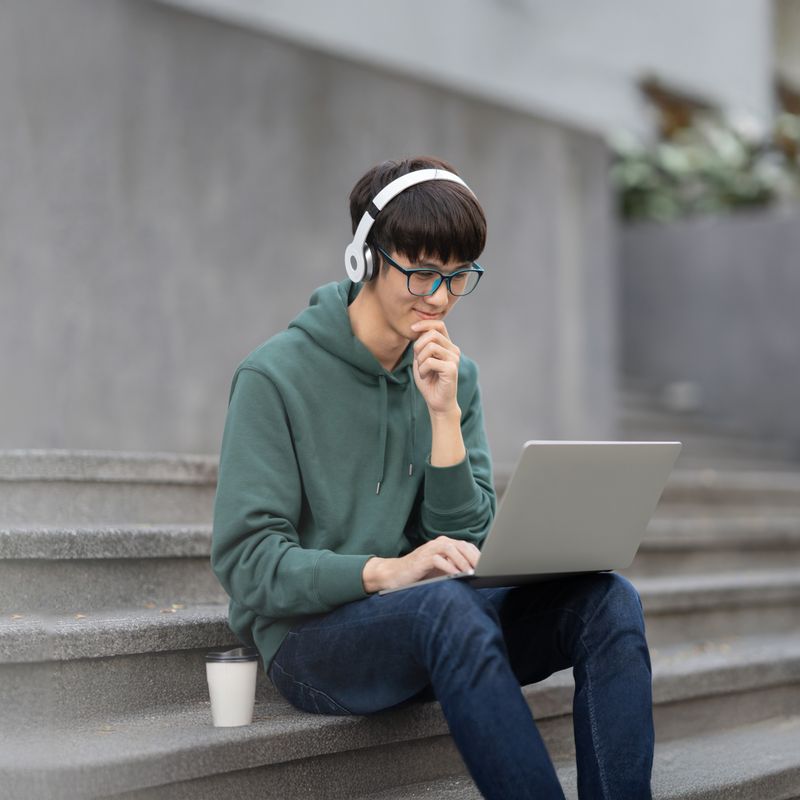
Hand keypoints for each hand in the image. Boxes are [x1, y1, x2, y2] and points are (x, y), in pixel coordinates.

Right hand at [362, 536, 480, 592]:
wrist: (395, 575)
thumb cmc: (420, 573)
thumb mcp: (442, 570)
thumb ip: (455, 568)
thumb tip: (475, 574)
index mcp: (445, 544)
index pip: (467, 546)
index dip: (478, 555)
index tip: (488, 566)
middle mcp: (439, 543)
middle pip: (462, 546)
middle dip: (474, 557)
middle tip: (483, 569)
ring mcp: (430, 549)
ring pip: (451, 549)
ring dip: (463, 561)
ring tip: (471, 572)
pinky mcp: (422, 558)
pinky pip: (438, 559)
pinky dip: (448, 566)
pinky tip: (455, 575)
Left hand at [411, 320, 460, 415]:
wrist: (437, 401)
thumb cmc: (429, 381)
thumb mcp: (421, 359)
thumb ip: (421, 345)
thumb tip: (417, 329)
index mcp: (447, 346)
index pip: (439, 325)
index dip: (424, 324)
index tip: (412, 329)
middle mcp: (453, 350)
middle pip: (432, 334)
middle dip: (418, 346)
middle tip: (417, 361)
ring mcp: (454, 359)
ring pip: (430, 347)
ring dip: (420, 360)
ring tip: (422, 371)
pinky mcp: (451, 369)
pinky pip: (430, 361)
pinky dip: (422, 369)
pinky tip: (425, 376)